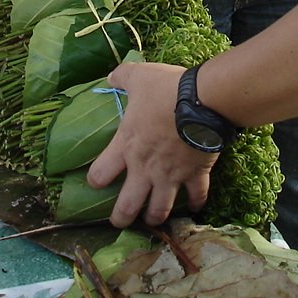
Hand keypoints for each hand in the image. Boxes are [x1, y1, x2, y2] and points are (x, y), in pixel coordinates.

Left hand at [88, 61, 217, 227]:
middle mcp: (145, 168)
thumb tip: (110, 76)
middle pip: (127, 206)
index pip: (100, 174)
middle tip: (119, 221)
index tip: (97, 181)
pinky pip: (197, 196)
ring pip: (160, 209)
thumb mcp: (139, 76)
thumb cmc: (165, 90)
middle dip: (121, 218)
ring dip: (155, 217)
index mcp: (126, 146)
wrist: (202, 101)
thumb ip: (122, 77)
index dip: (96, 180)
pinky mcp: (196, 175)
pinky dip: (197, 203)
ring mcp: (171, 175)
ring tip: (153, 220)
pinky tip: (196, 206)